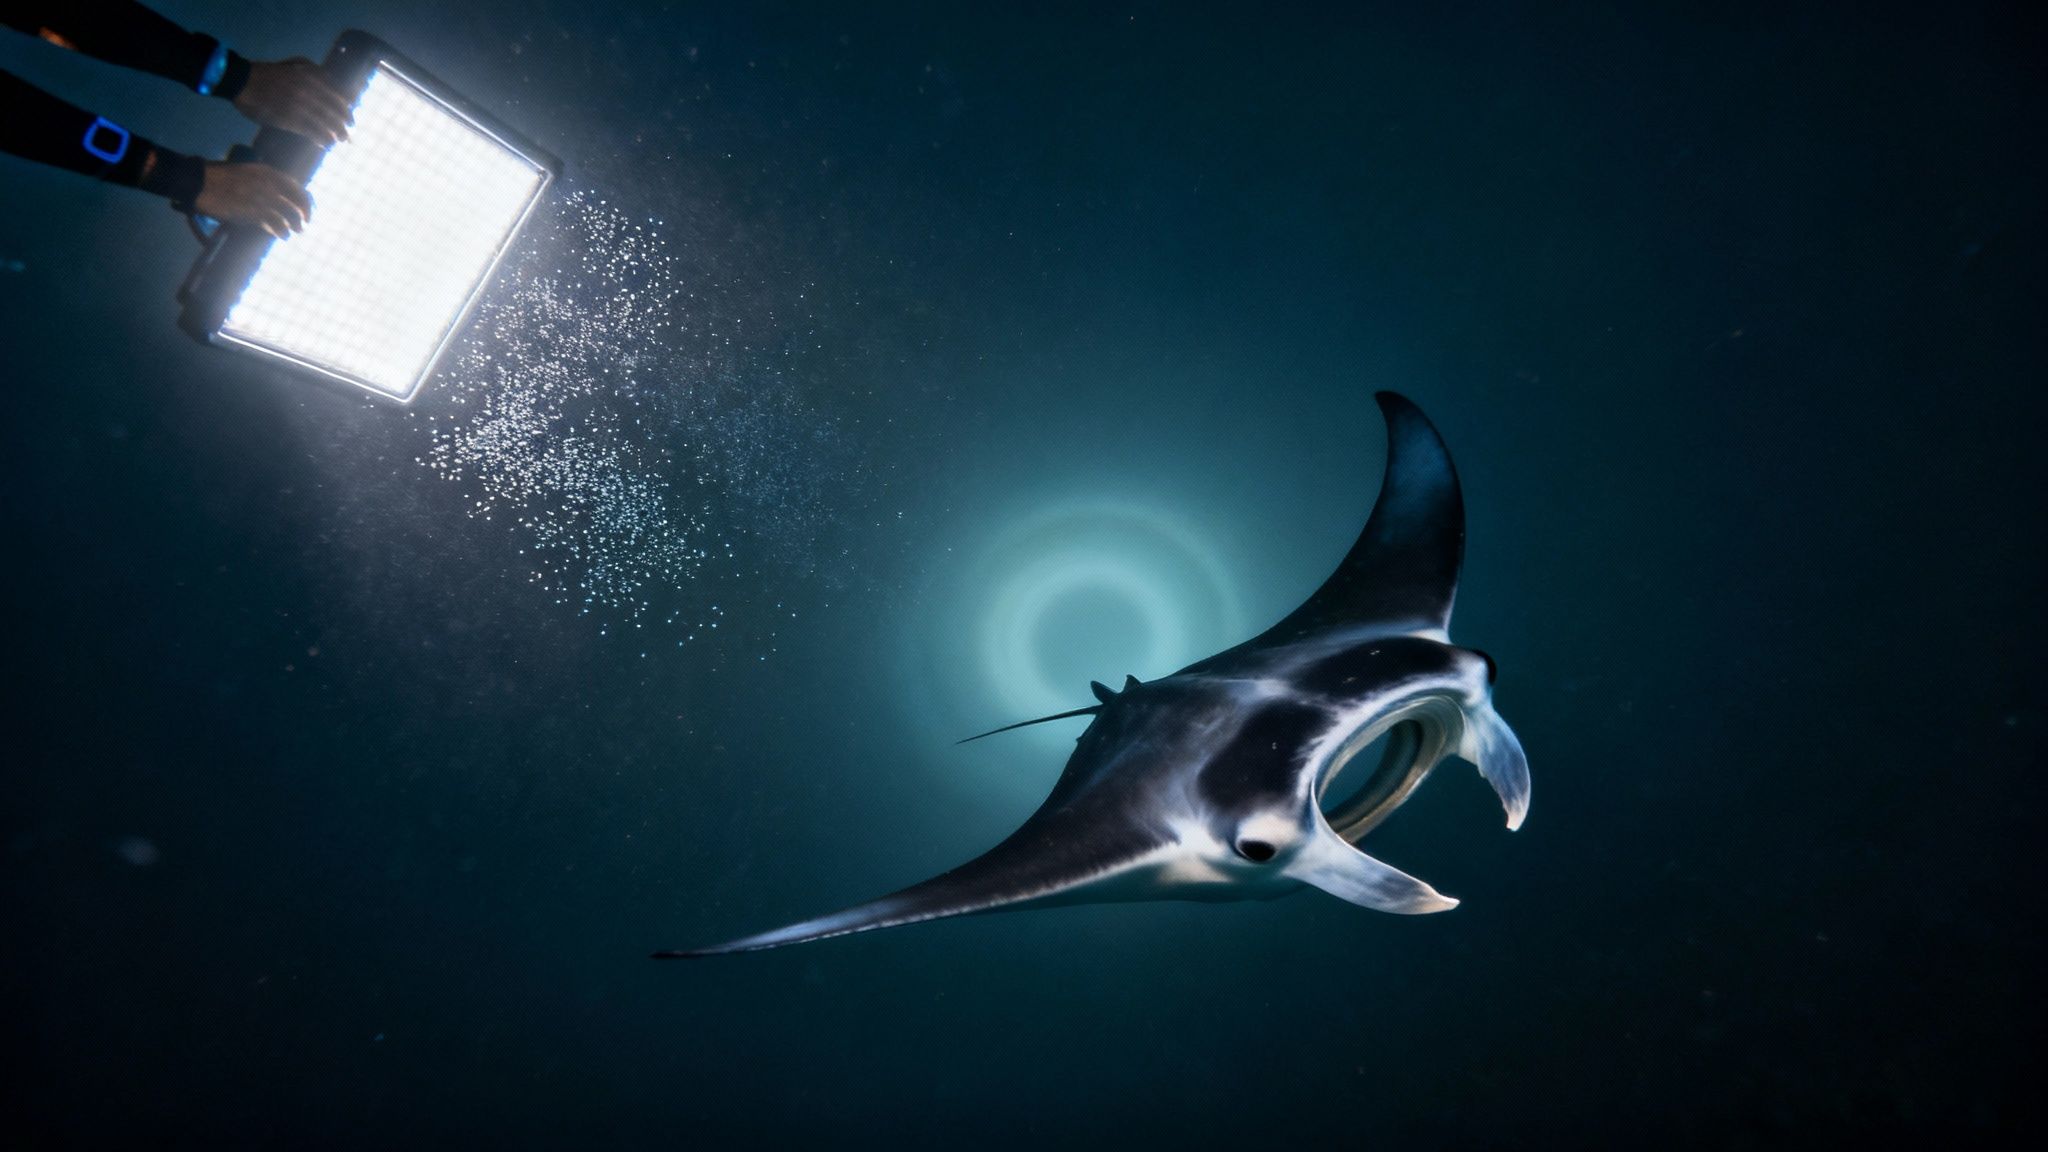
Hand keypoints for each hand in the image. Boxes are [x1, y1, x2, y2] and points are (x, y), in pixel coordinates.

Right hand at [194, 161, 311, 238]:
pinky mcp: (252, 212)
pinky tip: (282, 235)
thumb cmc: (218, 176)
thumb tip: (278, 194)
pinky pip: (274, 224)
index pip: (296, 187)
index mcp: (267, 172)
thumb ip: (263, 180)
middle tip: (304, 225)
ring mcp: (261, 198)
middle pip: (297, 203)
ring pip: (288, 216)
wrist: (197, 182)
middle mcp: (268, 184)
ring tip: (295, 232)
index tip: (306, 209)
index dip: (305, 201)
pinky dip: (280, 231)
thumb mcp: (246, 171)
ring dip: (294, 226)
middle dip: (304, 215)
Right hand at [233, 57, 352, 145]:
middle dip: (345, 126)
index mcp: (312, 77)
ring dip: (336, 134)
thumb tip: (335, 83)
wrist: (242, 81)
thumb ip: (316, 72)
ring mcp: (299, 106)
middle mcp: (309, 91)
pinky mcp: (288, 119)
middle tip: (350, 135)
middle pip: (335, 113)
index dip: (348, 111)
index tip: (352, 119)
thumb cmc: (270, 73)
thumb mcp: (296, 64)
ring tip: (340, 142)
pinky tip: (325, 144)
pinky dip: (320, 138)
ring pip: (325, 123)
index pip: (339, 97)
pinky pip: (310, 131)